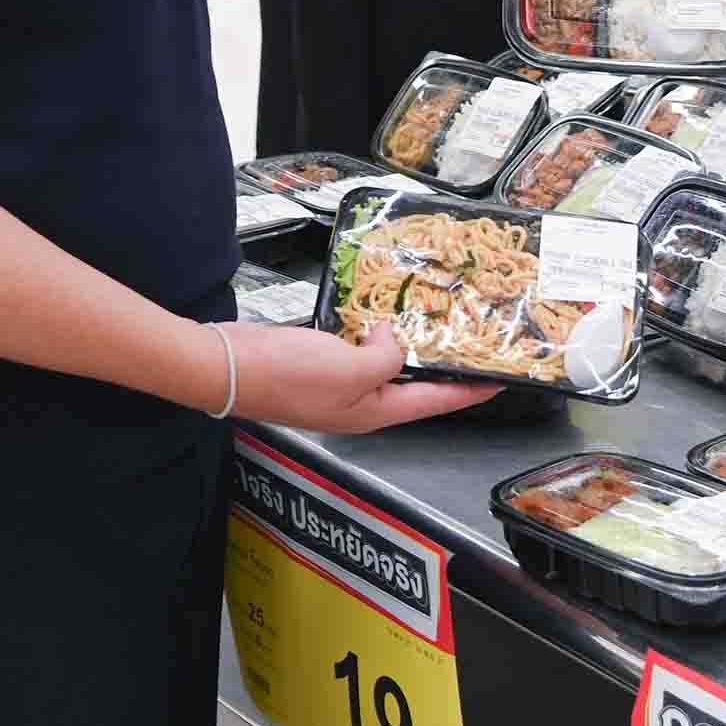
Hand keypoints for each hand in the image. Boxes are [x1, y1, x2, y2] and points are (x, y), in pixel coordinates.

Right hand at [218, 321, 498, 433]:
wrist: (225, 366)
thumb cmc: (284, 375)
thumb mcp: (349, 369)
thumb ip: (385, 358)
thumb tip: (393, 341)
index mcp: (373, 412)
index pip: (435, 403)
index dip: (470, 391)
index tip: (500, 379)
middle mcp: (360, 403)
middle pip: (413, 386)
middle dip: (443, 365)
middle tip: (470, 341)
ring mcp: (337, 384)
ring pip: (385, 364)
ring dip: (408, 344)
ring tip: (431, 321)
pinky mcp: (317, 363)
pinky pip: (358, 348)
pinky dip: (372, 332)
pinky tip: (377, 314)